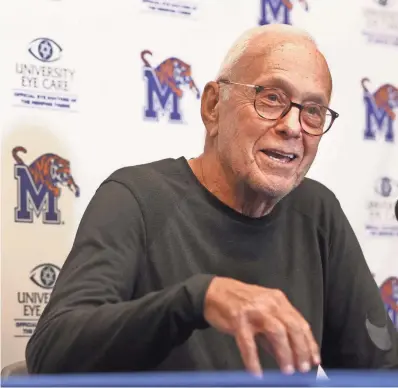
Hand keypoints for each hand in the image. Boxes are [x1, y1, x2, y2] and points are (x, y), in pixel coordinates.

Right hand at [203, 277, 319, 375]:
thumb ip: (274, 331)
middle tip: (303, 368)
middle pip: (292, 326)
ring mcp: (253, 310)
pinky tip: (256, 373)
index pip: (300, 322)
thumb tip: (290, 355)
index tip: (315, 360)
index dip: (309, 343)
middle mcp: (269, 303)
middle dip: (301, 350)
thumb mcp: (261, 311)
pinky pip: (248, 342)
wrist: (213, 292)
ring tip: (287, 371)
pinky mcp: (238, 319)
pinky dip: (253, 360)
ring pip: (276, 332)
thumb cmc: (239, 303)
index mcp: (277, 300)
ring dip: (285, 353)